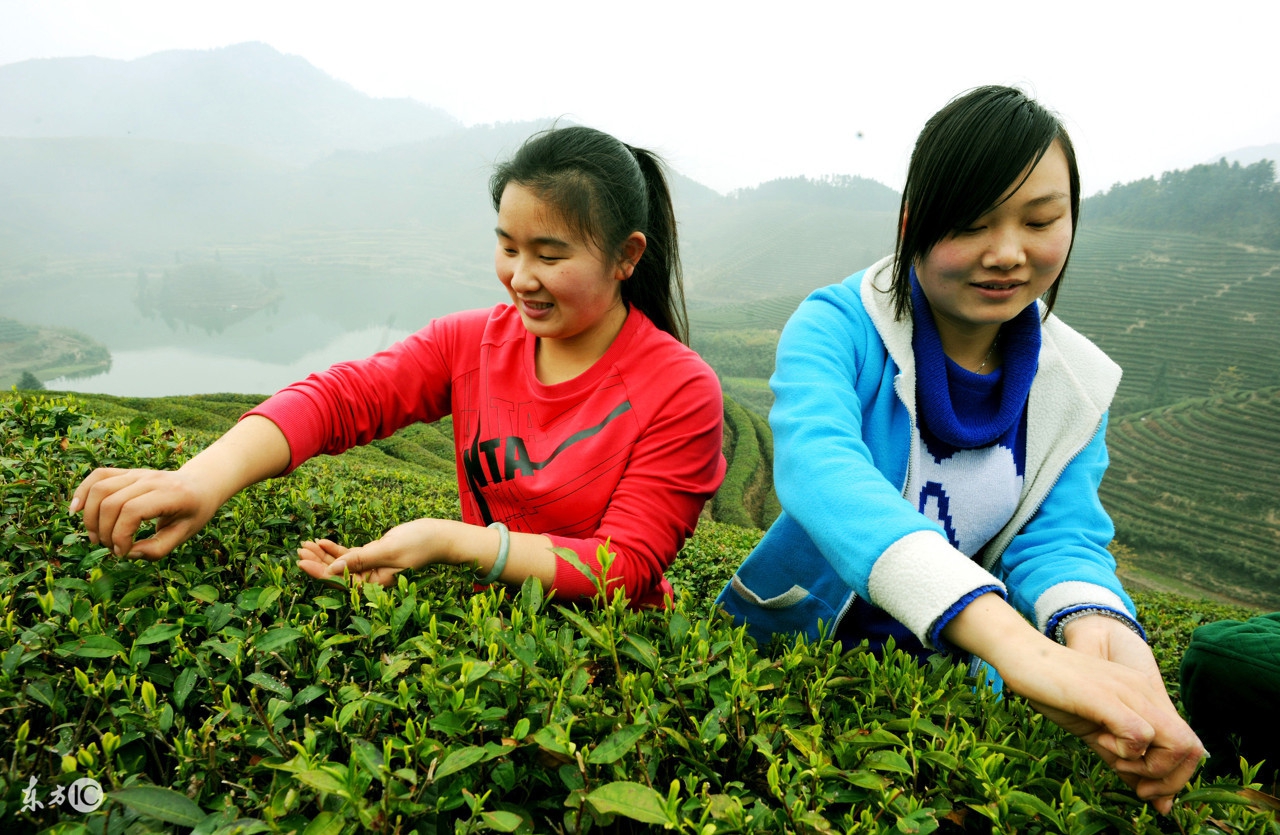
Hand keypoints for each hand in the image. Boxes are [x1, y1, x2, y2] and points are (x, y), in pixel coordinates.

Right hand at [70, 467, 220, 559]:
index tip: (123, 552)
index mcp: (172, 494)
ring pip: (100, 488)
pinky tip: (75, 511)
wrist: (201, 484)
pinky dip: (82, 492)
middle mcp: (152, 479)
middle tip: (111, 548)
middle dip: (105, 531)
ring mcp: (138, 472)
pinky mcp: (127, 472)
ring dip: (90, 517)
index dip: (121, 535)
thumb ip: (158, 548)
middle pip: (112, 502)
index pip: (132, 511)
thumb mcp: (186, 534)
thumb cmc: (194, 511)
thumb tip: (128, 553)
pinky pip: (97, 476)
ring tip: (97, 537)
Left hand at [296, 519, 450, 586]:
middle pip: (337, 574)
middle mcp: (371, 579)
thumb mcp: (388, 550)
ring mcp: (370, 567)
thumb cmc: (418, 544)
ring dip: (323, 555)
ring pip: (341, 564)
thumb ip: (360, 559)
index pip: (341, 581)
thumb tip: (334, 570)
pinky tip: (322, 541)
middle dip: (317, 563)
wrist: (437, 536)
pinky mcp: (372, 556)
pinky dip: (335, 548)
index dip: (320, 573)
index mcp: (375, 584)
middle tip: (299, 550)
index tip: (302, 562)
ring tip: (305, 545)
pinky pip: (349, 555)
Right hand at [1056, 614, 1204, 812]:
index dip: (1176, 777)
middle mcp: (1146, 691)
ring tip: (1113, 757)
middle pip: (1192, 749)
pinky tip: (1098, 739)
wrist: (1023, 656)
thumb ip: (1125, 760)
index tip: (1145, 789)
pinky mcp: (1107, 697)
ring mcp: (1129, 692)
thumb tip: (1153, 799)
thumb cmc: (1055, 692)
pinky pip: (1140, 736)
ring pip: (1176, 745)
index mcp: (1147, 697)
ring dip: (1148, 767)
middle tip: (1136, 785)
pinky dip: (1124, 752)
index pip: (1192, 745)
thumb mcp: (1097, 732)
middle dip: (1169, 780)